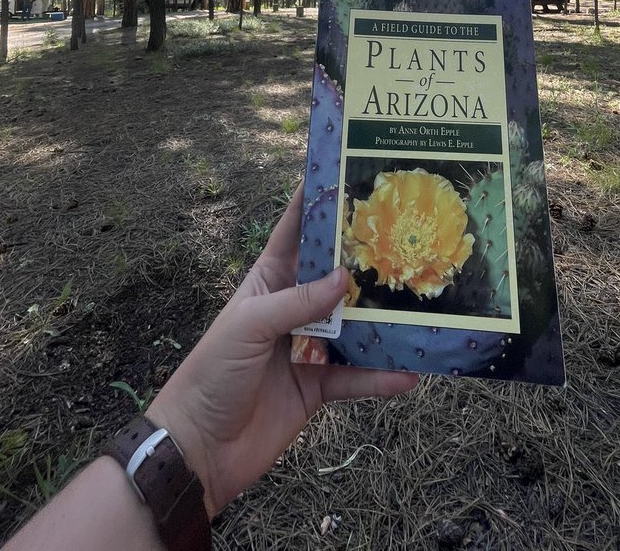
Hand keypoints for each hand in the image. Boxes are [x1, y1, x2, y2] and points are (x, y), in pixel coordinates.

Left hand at [146, 186, 417, 515]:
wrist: (199, 449)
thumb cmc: (212, 373)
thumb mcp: (251, 326)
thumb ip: (299, 302)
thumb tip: (345, 277)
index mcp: (268, 282)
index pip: (295, 233)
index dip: (316, 204)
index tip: (345, 172)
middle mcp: (292, 309)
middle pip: (335, 276)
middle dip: (365, 260)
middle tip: (406, 236)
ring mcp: (307, 348)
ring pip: (353, 325)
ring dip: (383, 320)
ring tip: (420, 305)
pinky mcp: (317, 388)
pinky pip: (356, 377)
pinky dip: (381, 377)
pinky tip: (409, 374)